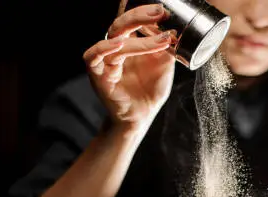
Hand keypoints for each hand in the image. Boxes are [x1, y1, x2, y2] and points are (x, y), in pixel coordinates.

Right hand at [83, 4, 175, 132]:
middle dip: (141, 15)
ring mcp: (104, 60)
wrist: (142, 116)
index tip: (163, 10)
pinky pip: (93, 56)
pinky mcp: (98, 75)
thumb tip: (174, 28)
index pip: (129, 17)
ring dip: (141, 40)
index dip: (142, 10)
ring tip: (163, 40)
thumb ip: (166, 46)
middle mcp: (114, 47)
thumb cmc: (150, 90)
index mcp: (128, 42)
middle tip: (161, 13)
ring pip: (116, 39)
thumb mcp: (164, 64)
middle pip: (121, 23)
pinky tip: (119, 44)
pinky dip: (104, 47)